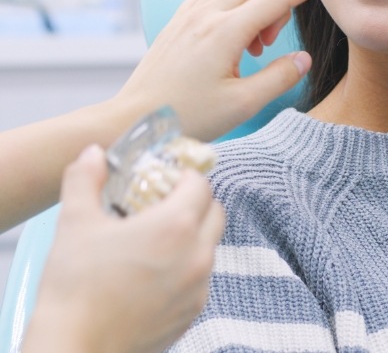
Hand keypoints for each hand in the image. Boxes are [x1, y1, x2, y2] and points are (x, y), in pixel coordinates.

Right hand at [23, 145, 223, 352]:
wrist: (73, 351)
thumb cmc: (75, 286)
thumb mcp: (75, 222)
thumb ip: (86, 179)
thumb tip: (93, 153)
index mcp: (177, 225)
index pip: (201, 184)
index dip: (184, 176)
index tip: (164, 179)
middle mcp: (198, 254)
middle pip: (215, 211)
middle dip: (196, 202)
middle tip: (163, 205)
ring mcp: (199, 287)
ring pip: (210, 246)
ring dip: (194, 235)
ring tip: (157, 240)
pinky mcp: (192, 314)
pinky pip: (201, 278)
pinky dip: (187, 267)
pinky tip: (155, 273)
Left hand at [114, 0, 335, 140]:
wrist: (133, 121)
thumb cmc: (187, 117)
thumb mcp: (243, 104)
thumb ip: (279, 77)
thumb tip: (303, 58)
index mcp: (225, 32)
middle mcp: (206, 15)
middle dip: (275, 5)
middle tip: (266, 46)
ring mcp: (188, 15)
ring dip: (251, 5)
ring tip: (246, 46)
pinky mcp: (176, 22)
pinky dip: (229, 7)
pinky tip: (224, 41)